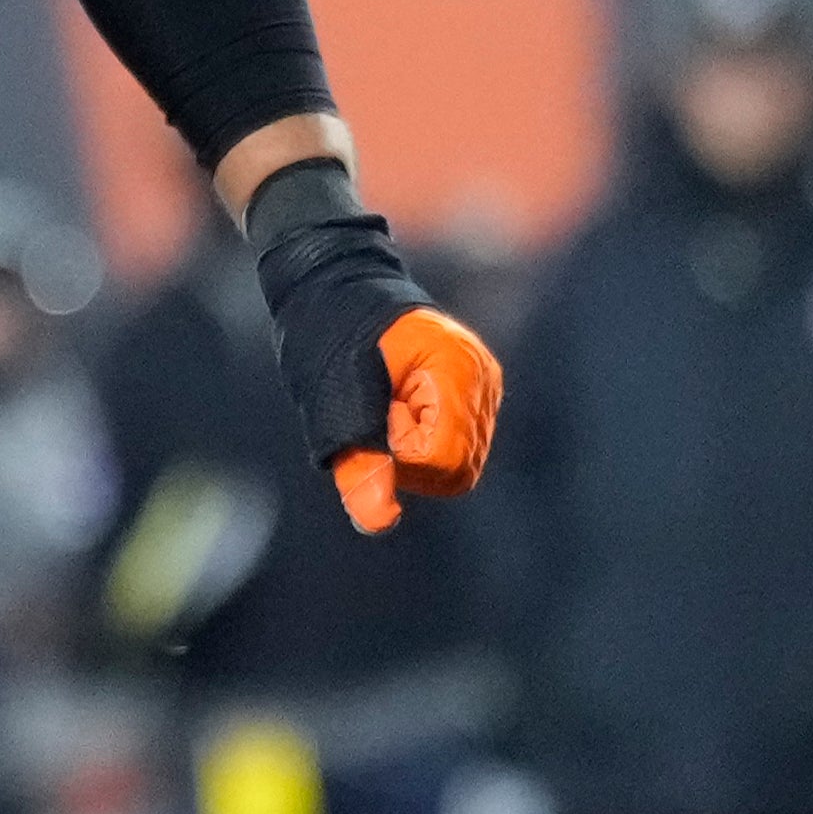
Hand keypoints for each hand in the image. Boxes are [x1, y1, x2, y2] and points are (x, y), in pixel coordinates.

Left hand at [246, 171, 494, 532]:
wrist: (334, 290)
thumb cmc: (328, 339)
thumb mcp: (334, 405)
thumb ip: (361, 465)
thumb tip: (379, 523)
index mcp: (456, 369)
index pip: (445, 460)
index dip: (401, 455)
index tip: (376, 418)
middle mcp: (482, 377)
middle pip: (459, 469)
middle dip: (409, 458)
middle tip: (377, 414)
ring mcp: (484, 385)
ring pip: (460, 464)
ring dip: (415, 451)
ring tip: (387, 407)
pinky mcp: (475, 394)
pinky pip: (456, 446)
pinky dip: (422, 441)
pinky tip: (399, 408)